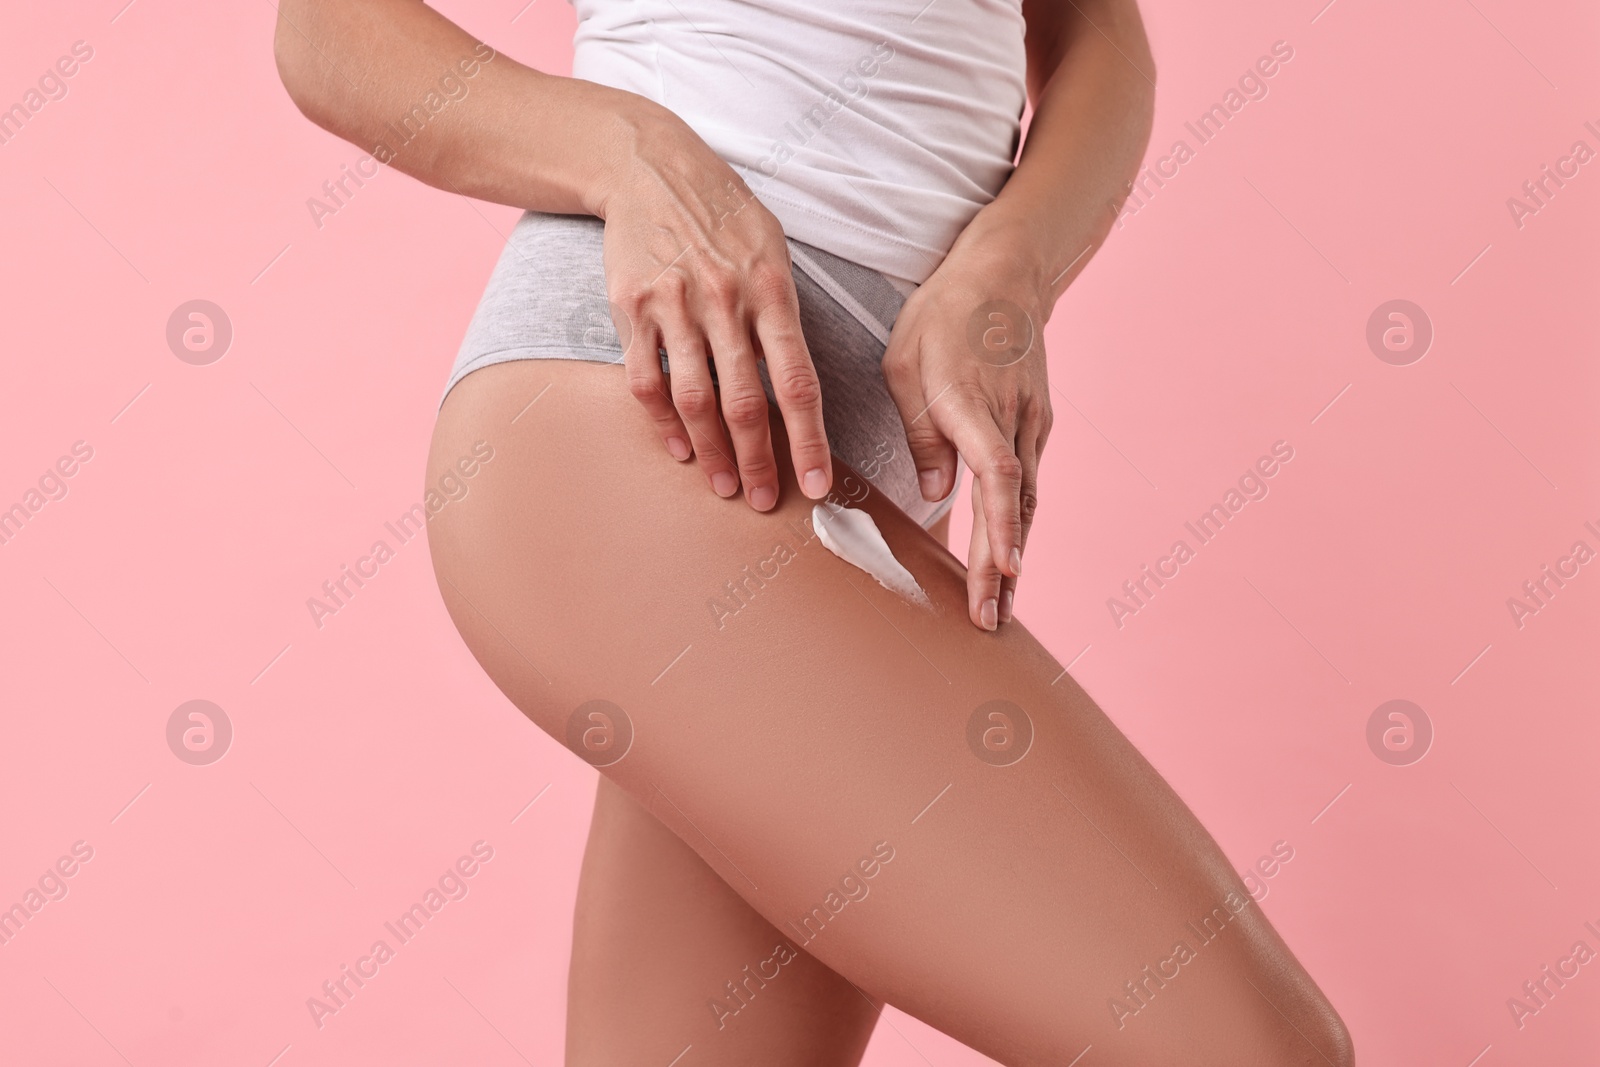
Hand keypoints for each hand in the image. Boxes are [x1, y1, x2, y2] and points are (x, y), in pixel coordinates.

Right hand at [597, 106, 832, 510]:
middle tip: (767, 502)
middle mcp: (725, 300)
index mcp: (773, 288)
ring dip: (712, 453)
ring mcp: (675, 305)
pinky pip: (646, 380)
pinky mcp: (632, 307)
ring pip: (694, 400)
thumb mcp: (772, 249)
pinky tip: (680, 449)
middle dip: (759, 462)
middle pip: (745, 402)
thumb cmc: (723, 215)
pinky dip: (663, 423)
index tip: (816, 483)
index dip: (808, 439)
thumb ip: (784, 314)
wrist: (649, 166)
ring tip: (725, 487)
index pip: (797, 380)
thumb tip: (798, 386)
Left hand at [882, 246, 1053, 629]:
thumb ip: (921, 431)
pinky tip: (1007, 562)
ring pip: (1026, 501)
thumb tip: (936, 491)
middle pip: (1015, 504)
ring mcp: (1031, 423)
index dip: (1001, 526)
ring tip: (1000, 610)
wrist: (1005, 274)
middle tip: (991, 621)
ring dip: (1014, 557)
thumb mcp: (905, 363)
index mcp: (971, 401)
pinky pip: (1026, 485)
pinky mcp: (1036, 425)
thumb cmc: (942, 316)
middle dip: (1002, 568)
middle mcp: (1010, 418)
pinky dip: (1017, 526)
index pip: (997, 474)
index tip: (1004, 572)